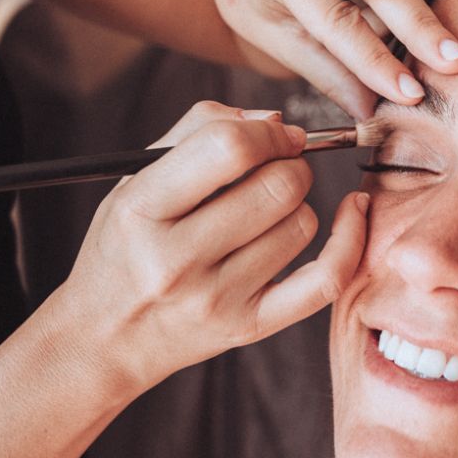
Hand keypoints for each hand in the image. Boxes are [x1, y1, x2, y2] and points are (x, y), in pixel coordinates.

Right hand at [58, 101, 368, 393]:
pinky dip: (349, 239)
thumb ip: (198, 130)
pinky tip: (352, 211)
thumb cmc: (125, 246)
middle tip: (278, 166)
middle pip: (278, 186)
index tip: (277, 133)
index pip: (229, 148)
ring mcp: (216, 298)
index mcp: (142, 209)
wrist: (105, 338)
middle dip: (290, 163)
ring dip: (298, 204)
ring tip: (269, 210)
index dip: (269, 131)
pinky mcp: (249, 327)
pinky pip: (326, 280)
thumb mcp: (136, 179)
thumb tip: (275, 119)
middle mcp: (177, 258)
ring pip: (302, 224)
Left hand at [211, 0, 457, 119]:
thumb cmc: (262, 7)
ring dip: (401, 25)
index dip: (374, 59)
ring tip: (387, 49)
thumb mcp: (282, 45)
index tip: (408, 92)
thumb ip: (330, 77)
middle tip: (455, 62)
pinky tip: (378, 14)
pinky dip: (398, 6)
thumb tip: (372, 111)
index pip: (337, 18)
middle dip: (419, 27)